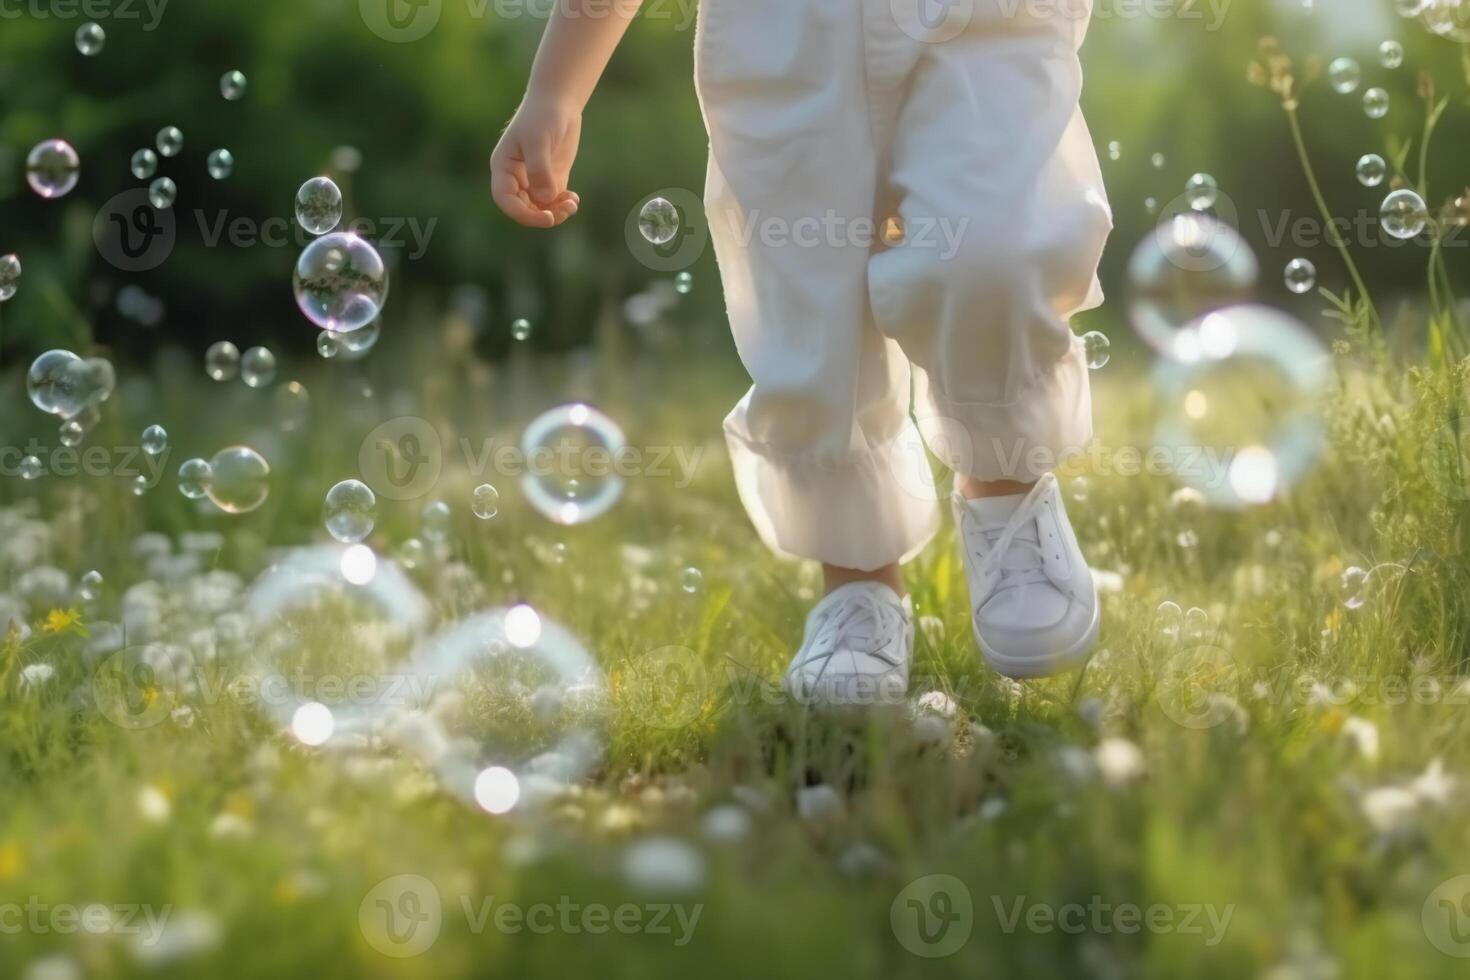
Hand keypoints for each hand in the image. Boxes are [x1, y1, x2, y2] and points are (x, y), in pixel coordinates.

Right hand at [491, 97, 581, 227]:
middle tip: (566, 209)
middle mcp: (515, 177)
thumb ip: (539, 170)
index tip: (547, 218)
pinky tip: (573, 198)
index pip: (506, 200)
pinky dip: (563, 204)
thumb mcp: (539, 141)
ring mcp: (533, 179)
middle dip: (544, 214)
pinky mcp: (550, 178)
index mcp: (503, 168)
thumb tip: (544, 200)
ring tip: (572, 203)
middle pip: (524, 208)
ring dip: (556, 212)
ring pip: (540, 208)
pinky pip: (553, 201)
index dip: (524, 214)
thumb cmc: (542, 117)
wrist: (558, 102)